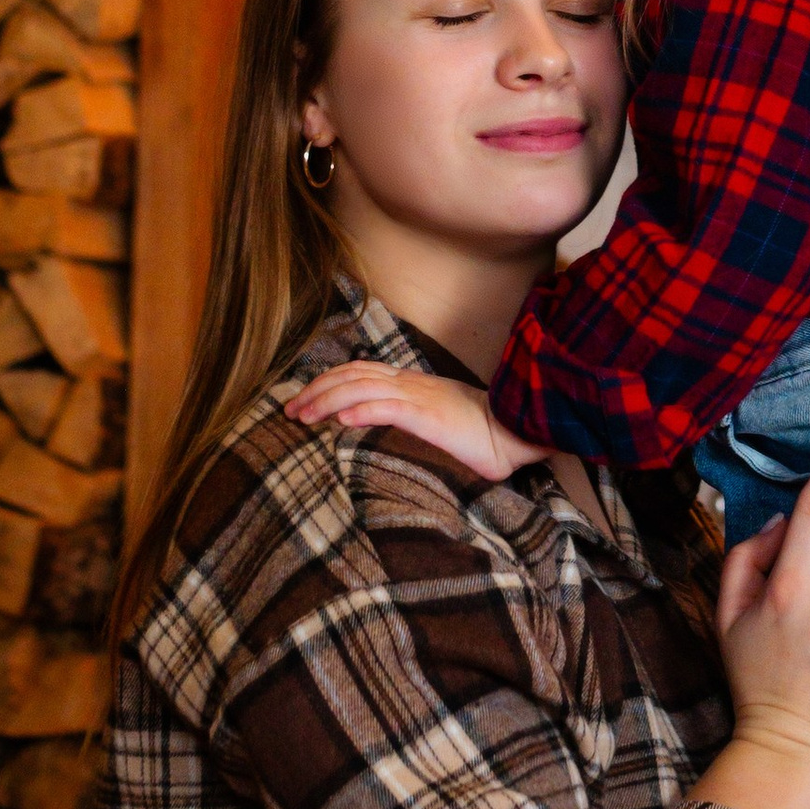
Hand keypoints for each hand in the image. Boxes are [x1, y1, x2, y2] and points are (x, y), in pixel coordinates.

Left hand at [288, 360, 545, 484]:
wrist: (520, 430)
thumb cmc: (487, 435)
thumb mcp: (442, 425)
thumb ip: (414, 424)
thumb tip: (385, 436)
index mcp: (413, 384)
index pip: (360, 373)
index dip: (328, 382)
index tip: (304, 402)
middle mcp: (411, 384)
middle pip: (352, 375)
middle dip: (315, 390)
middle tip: (289, 410)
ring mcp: (419, 396)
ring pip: (361, 387)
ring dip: (326, 400)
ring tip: (303, 416)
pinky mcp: (429, 414)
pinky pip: (388, 406)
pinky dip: (360, 409)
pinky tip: (340, 420)